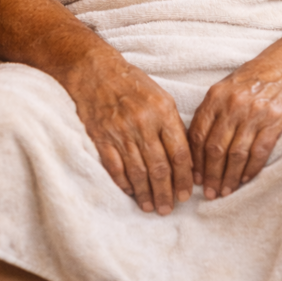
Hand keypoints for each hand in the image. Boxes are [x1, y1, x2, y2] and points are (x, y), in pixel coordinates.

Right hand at [61, 49, 192, 214]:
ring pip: (138, 172)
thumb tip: (185, 158)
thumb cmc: (133, 84)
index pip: (179, 153)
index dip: (184, 178)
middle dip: (166, 193)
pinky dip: (124, 183)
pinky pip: (115, 168)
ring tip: (151, 207)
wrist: (96, 71)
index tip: (186, 194)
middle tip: (168, 209)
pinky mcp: (101, 137)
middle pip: (159, 168)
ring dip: (146, 193)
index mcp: (163, 112)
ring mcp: (121, 131)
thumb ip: (173, 125)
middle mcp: (143, 123)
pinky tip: (130, 192)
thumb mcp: (161, 97)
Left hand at [188, 38, 281, 200]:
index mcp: (217, 95)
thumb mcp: (228, 85)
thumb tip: (198, 143)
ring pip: (236, 154)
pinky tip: (246, 180)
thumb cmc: (256, 76)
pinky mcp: (275, 121)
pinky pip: (259, 152)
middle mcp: (233, 105)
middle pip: (215, 148)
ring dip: (229, 177)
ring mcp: (254, 114)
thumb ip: (213, 110)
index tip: (194, 177)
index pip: (199, 134)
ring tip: (225, 191)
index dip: (195, 160)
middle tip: (209, 193)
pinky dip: (251, 169)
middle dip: (210, 175)